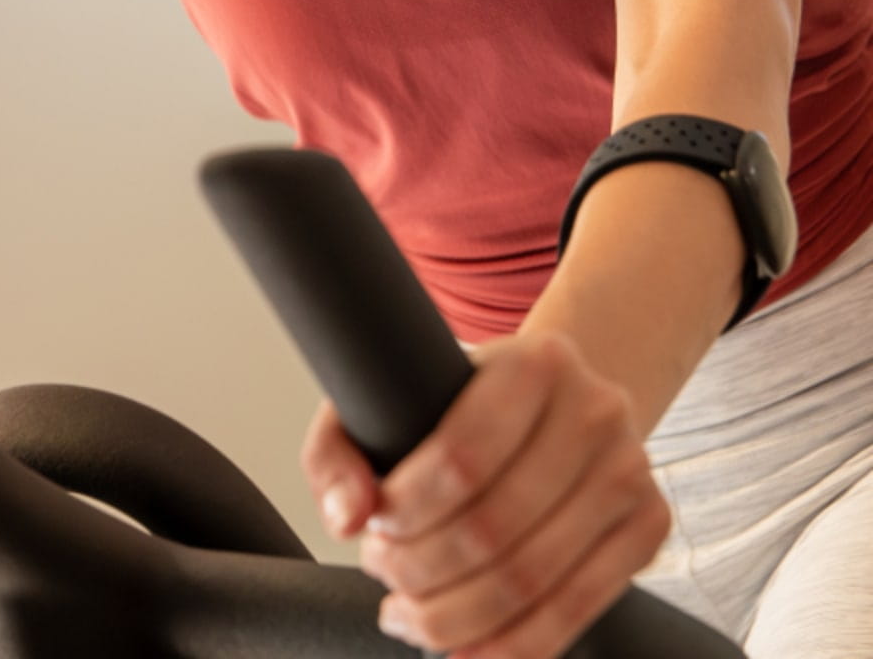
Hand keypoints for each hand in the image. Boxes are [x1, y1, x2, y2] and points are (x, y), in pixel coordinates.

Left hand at [302, 332, 672, 658]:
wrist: (555, 399)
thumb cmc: (462, 400)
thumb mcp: (392, 394)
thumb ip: (340, 450)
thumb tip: (347, 518)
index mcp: (535, 361)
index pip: (460, 458)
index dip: (405, 512)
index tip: (372, 529)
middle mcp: (595, 409)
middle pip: (493, 529)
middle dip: (421, 572)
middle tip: (383, 576)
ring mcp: (631, 469)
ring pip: (533, 580)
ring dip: (456, 618)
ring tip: (410, 615)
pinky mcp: (650, 525)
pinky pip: (577, 609)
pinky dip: (512, 646)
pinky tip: (464, 648)